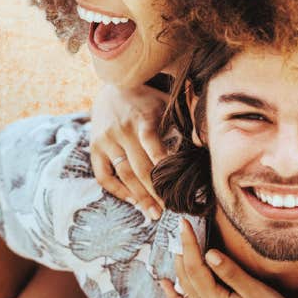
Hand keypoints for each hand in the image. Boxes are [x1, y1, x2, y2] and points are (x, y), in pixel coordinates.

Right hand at [90, 82, 169, 220]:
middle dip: (154, 191)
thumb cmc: (148, 99)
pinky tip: (132, 201)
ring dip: (139, 197)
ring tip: (153, 213)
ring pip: (123, 175)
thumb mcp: (166, 102)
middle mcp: (122, 130)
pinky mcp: (95, 147)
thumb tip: (202, 141)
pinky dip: (117, 191)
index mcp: (142, 119)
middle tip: (167, 209)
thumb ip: (182, 120)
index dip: (162, 166)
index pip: (152, 145)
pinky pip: (103, 176)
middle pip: (139, 167)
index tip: (174, 187)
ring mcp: (106, 140)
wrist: (114, 84)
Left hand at [158, 218, 297, 297]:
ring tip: (177, 247)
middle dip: (182, 251)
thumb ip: (231, 273)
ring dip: (177, 268)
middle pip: (186, 277)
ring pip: (184, 290)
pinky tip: (167, 284)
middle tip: (181, 227)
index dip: (189, 243)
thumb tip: (209, 254)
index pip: (196, 268)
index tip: (183, 223)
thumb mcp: (257, 292)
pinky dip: (174, 295)